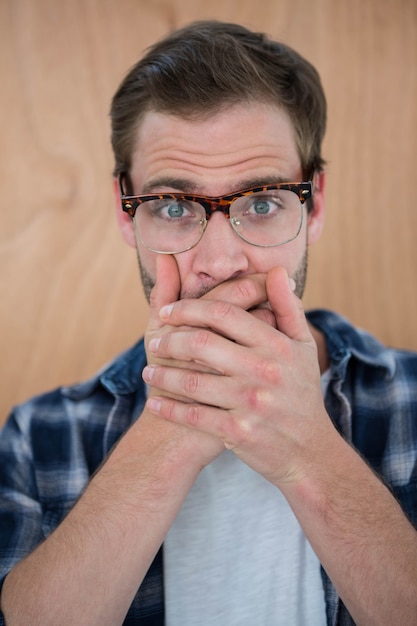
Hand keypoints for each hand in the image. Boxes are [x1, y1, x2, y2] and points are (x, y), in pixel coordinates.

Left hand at [143, 265, 332, 485]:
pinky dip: (169, 409)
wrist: (310, 452)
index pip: (224, 313)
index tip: (168, 311)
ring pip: (191, 381)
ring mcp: (250, 403)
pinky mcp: (238, 432)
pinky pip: (193, 416)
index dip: (189, 308)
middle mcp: (263, 371)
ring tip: (149, 371)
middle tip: (154, 343)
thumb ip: (287, 308)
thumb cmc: (302, 394)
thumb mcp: (303, 347)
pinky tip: (155, 402)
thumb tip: (275, 271)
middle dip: (169, 340)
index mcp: (277, 345)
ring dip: (162, 375)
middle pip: (201, 343)